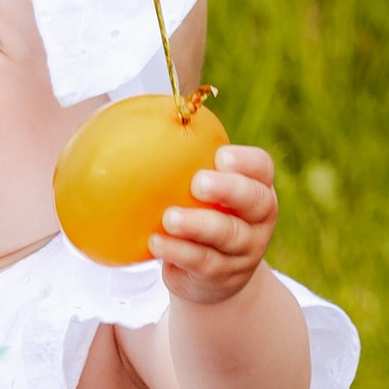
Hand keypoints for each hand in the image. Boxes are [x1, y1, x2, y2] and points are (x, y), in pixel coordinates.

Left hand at [152, 142, 278, 307]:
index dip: (246, 161)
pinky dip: (179, 252)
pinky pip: (203, 263)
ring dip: (198, 225)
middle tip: (198, 183)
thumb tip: (126, 112)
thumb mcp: (199, 185)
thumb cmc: (200, 210)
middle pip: (256, 201)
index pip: (262, 168)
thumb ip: (182, 156)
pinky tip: (155, 242)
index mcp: (256, 185)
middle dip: (229, 189)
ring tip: (169, 217)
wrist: (210, 275)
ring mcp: (245, 250)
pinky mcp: (223, 276)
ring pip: (228, 236)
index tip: (221, 156)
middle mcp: (258, 218)